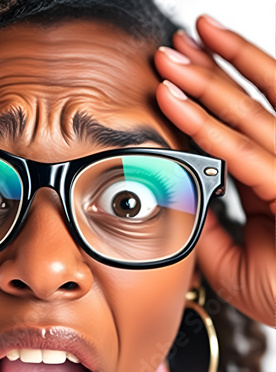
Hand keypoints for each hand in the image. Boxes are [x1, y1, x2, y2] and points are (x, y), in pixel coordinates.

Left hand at [154, 14, 274, 326]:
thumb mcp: (226, 259)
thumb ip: (204, 227)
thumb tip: (174, 201)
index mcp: (269, 181)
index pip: (236, 129)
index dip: (207, 100)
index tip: (176, 77)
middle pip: (245, 106)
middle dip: (207, 72)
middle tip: (172, 46)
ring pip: (249, 115)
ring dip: (209, 80)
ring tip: (178, 51)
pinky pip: (245, 152)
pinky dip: (210, 127)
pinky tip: (181, 101)